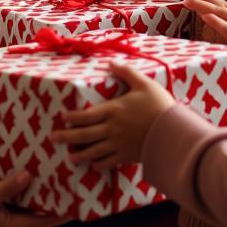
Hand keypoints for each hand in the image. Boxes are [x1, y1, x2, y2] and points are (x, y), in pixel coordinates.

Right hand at [0, 172, 66, 226]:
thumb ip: (9, 187)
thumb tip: (30, 176)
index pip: (43, 221)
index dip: (60, 213)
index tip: (76, 204)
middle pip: (36, 217)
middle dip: (50, 203)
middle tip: (65, 187)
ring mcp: (0, 226)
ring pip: (24, 212)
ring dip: (35, 199)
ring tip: (50, 182)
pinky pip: (13, 209)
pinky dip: (21, 198)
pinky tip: (25, 184)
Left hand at [51, 62, 174, 168]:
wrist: (174, 132)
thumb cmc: (159, 105)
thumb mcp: (143, 83)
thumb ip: (126, 72)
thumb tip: (111, 62)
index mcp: (113, 111)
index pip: (85, 115)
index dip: (71, 117)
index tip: (62, 116)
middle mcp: (111, 129)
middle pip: (84, 135)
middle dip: (67, 137)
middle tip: (53, 138)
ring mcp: (118, 145)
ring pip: (93, 151)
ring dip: (79, 154)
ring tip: (69, 157)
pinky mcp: (127, 156)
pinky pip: (109, 162)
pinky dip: (99, 164)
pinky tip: (93, 164)